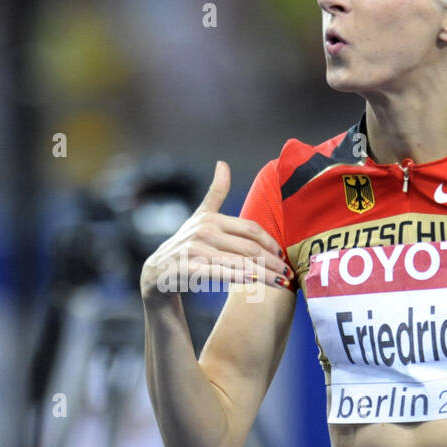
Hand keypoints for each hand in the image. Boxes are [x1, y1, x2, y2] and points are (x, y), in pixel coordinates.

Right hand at [139, 161, 292, 300]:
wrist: (157, 272)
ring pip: (239, 263)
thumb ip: (215, 192)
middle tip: (289, 273)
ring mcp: (194, 250)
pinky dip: (240, 278)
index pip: (250, 229)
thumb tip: (222, 163)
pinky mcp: (187, 269)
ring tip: (281, 283)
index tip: (283, 255)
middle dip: (272, 261)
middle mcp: (203, 231)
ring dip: (264, 274)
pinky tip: (255, 283)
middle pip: (248, 247)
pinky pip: (220, 274)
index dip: (270, 242)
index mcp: (211, 218)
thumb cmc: (187, 244)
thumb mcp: (200, 216)